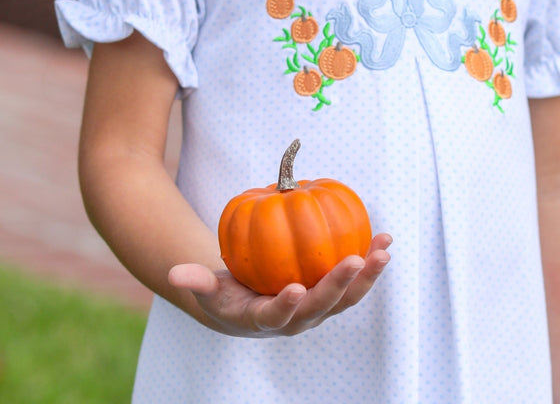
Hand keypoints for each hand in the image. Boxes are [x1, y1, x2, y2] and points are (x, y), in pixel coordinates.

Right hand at [168, 233, 391, 336]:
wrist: (251, 306)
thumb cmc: (228, 293)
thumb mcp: (209, 289)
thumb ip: (196, 282)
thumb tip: (175, 275)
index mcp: (266, 320)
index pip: (278, 316)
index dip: (286, 306)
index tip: (294, 289)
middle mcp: (298, 320)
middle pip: (322, 307)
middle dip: (339, 285)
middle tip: (354, 260)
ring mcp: (319, 310)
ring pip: (347, 297)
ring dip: (367, 275)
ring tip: (383, 249)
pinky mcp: (333, 296)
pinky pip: (354, 280)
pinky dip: (370, 263)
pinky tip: (384, 239)